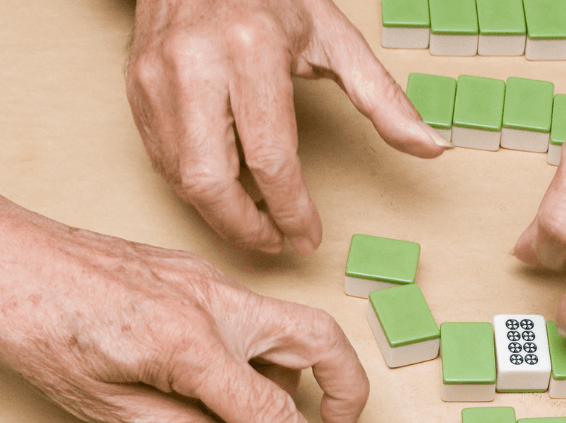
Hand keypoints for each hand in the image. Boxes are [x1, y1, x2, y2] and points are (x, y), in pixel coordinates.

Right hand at [128, 0, 445, 253]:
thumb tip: (430, 146)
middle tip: (276, 242)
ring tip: (256, 221)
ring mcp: (155, 78)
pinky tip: (225, 189)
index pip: (271, 159)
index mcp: (250, 51)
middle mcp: (195, 65)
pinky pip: (161, 159)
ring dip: (218, 215)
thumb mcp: (333, 36)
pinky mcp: (135, 88)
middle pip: (210, 182)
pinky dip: (194, 187)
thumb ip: (382, 97)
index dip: (292, 211)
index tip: (309, 237)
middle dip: (245, 229)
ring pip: (180, 179)